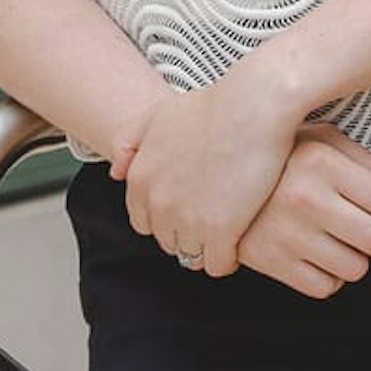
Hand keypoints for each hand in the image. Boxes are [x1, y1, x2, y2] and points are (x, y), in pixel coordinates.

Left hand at [111, 66, 300, 277]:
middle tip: (213, 215)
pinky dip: (228, 257)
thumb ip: (129, 141)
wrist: (254, 105)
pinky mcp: (220, 232)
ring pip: (191, 255)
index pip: (143, 221)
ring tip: (229, 228)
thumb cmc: (213, 105)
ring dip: (207, 246)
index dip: (168, 216)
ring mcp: (187, 220)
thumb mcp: (158, 113)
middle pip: (167, 240)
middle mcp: (158, 203)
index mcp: (140, 178)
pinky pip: (217, 265)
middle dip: (187, 231)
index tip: (190, 206)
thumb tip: (115, 172)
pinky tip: (241, 238)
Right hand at [233, 125, 370, 297]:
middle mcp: (306, 198)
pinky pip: (324, 287)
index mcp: (323, 163)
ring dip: (358, 262)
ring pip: (354, 269)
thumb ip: (365, 164)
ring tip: (343, 246)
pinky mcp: (270, 261)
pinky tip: (320, 259)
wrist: (211, 175)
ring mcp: (287, 232)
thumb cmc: (276, 155)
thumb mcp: (320, 141)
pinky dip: (331, 279)